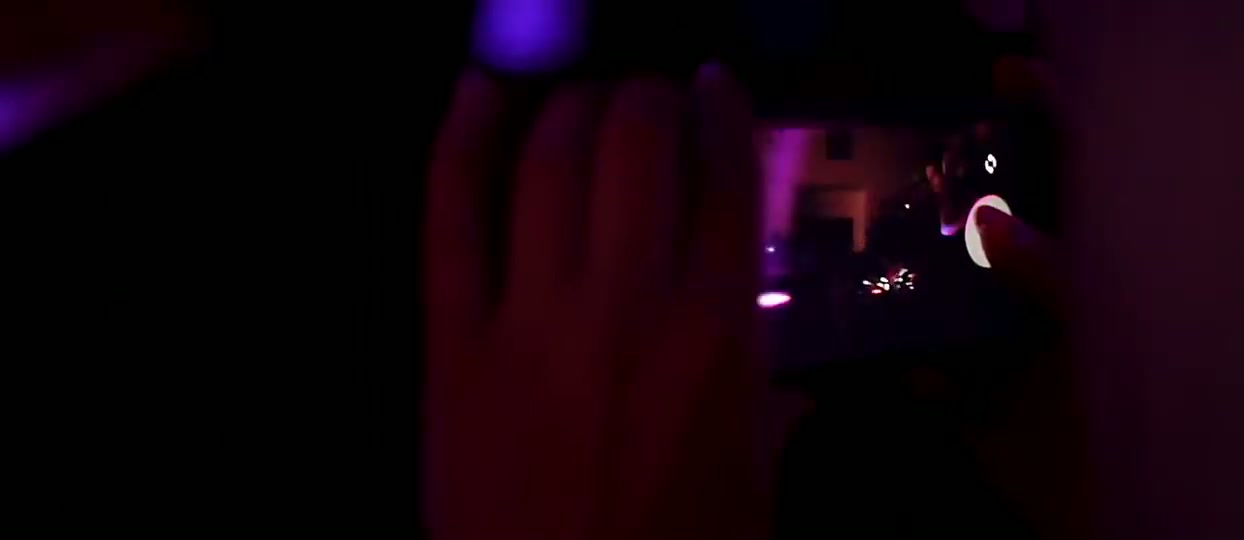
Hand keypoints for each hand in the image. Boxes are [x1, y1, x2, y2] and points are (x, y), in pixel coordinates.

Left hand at [425, 64, 768, 538]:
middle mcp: (629, 301)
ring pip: (548, 163)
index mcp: (719, 334)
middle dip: (643, 98)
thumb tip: (781, 383)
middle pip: (635, 146)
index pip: (728, 180)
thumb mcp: (754, 490)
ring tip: (581, 100)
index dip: (721, 113)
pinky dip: (458, 144)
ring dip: (568, 108)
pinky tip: (476, 90)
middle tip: (644, 99)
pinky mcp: (453, 344)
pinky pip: (450, 220)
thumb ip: (770, 416)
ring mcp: (532, 316)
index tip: (712, 86)